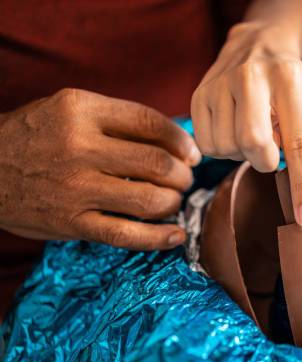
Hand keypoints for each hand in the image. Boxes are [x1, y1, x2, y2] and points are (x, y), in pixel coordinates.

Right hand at [0, 88, 201, 249]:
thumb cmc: (35, 136)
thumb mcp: (69, 109)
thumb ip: (118, 120)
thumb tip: (178, 140)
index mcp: (81, 110)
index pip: (151, 123)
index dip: (181, 141)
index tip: (191, 153)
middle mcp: (80, 147)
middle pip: (157, 163)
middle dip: (182, 175)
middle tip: (184, 179)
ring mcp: (76, 188)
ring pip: (149, 199)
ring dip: (173, 202)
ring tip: (173, 200)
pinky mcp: (72, 222)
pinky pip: (128, 235)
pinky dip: (159, 238)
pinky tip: (175, 235)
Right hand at [191, 22, 301, 226]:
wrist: (257, 42)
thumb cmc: (286, 82)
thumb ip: (298, 139)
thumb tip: (296, 194)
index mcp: (289, 81)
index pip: (298, 144)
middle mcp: (251, 78)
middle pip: (254, 147)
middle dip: (265, 159)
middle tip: (269, 146)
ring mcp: (219, 84)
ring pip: (227, 149)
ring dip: (242, 152)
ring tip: (250, 128)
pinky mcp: (198, 95)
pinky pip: (207, 146)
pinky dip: (222, 147)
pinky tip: (231, 127)